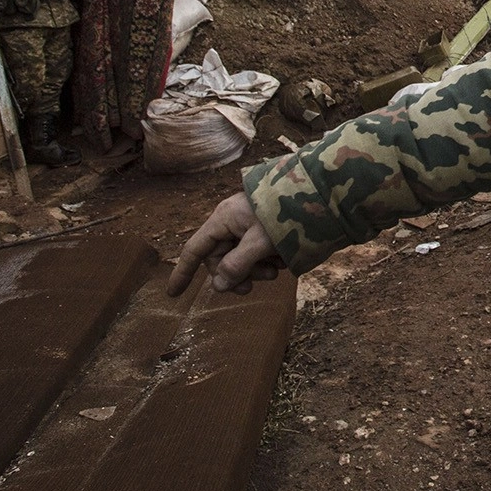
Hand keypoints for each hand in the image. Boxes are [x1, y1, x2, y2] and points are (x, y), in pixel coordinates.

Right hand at [166, 192, 284, 295]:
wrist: (318, 194)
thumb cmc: (284, 215)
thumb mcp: (259, 243)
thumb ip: (236, 266)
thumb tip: (217, 287)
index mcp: (223, 219)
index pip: (194, 250)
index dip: (183, 272)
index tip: (172, 295)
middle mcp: (232, 222)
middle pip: (220, 259)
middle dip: (236, 274)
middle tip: (254, 286)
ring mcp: (248, 226)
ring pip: (240, 259)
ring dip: (255, 269)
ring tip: (276, 269)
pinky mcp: (264, 231)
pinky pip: (257, 253)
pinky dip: (267, 261)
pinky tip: (283, 259)